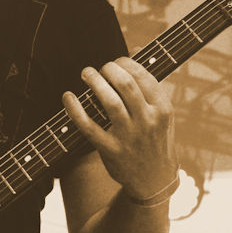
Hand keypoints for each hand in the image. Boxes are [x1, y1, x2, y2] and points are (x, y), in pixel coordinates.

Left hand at [63, 57, 177, 201]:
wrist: (154, 181)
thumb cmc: (155, 140)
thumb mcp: (162, 115)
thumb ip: (149, 86)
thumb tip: (132, 51)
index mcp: (163, 110)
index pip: (144, 76)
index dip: (126, 63)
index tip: (116, 62)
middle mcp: (148, 121)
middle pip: (126, 85)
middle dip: (109, 69)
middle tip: (100, 68)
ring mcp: (129, 136)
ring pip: (109, 102)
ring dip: (95, 82)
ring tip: (86, 73)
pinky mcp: (111, 150)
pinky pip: (89, 126)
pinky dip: (75, 110)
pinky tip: (68, 97)